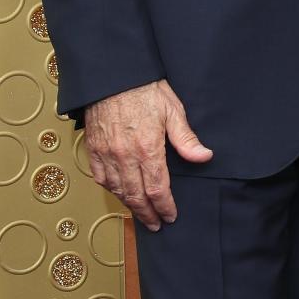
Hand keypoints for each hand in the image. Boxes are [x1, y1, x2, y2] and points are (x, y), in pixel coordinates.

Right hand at [84, 79, 212, 230]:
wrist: (114, 74)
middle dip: (148, 214)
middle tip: (156, 224)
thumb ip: (186, 138)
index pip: (158, 189)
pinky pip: (100, 178)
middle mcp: (125, 156)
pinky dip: (111, 189)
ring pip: (118, 190)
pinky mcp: (94, 149)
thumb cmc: (145, 88)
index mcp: (148, 148)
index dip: (165, 206)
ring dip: (130, 205)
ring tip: (141, 213)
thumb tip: (204, 157)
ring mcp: (107, 154)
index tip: (171, 216)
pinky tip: (119, 192)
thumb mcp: (173, 109)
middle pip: (136, 196)